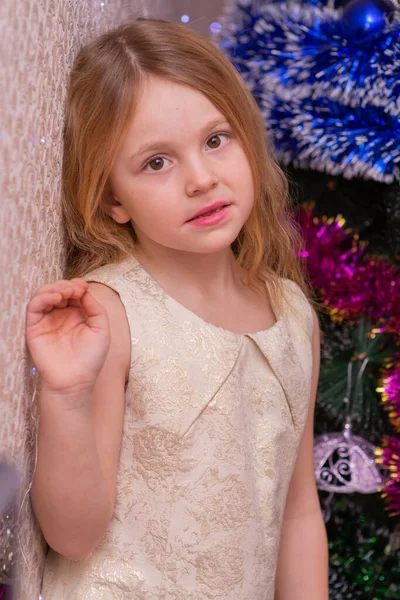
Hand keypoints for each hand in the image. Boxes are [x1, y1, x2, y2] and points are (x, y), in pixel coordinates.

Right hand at [26, 279, 110, 393]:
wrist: (75, 380)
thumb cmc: (90, 359)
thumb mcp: (101, 329)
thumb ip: (95, 308)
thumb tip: (84, 290)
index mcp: (76, 314)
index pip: (73, 292)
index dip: (77, 285)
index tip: (83, 286)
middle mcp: (60, 315)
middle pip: (58, 290)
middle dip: (67, 285)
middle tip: (75, 289)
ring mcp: (46, 320)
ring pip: (44, 295)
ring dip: (54, 288)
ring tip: (65, 292)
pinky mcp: (34, 327)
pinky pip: (34, 307)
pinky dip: (43, 297)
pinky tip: (55, 297)